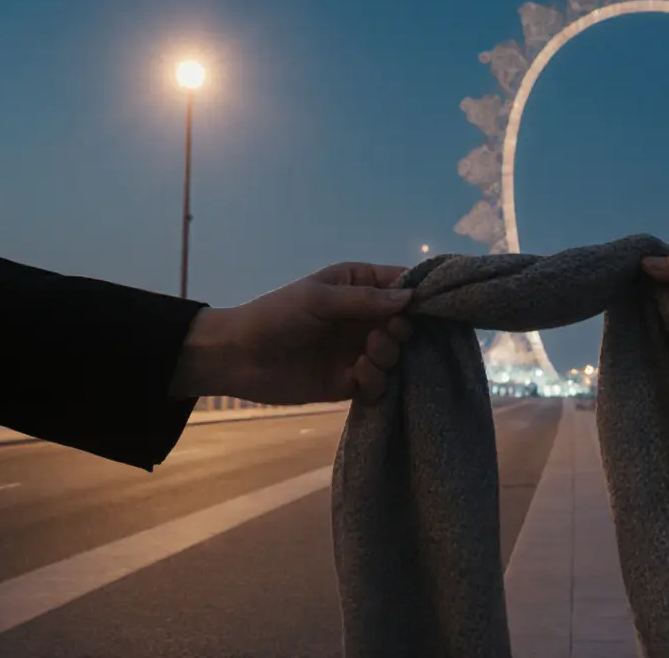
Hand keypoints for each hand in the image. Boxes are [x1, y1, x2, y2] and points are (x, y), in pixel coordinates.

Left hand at [171, 263, 413, 404]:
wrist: (238, 357)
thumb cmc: (276, 316)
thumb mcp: (319, 298)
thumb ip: (365, 300)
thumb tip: (410, 298)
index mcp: (357, 286)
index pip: (400, 285)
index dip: (418, 293)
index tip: (430, 306)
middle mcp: (363, 318)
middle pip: (405, 323)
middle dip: (403, 329)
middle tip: (387, 333)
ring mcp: (358, 350)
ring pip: (396, 355)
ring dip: (390, 354)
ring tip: (368, 352)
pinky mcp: (350, 382)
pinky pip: (379, 383)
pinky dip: (377, 379)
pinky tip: (359, 372)